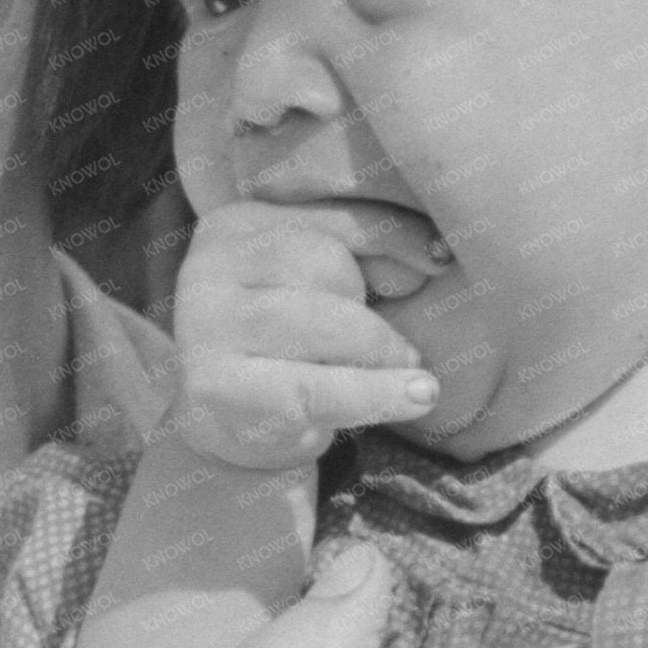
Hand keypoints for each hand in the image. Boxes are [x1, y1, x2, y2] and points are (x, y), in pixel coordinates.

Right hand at [171, 200, 442, 469]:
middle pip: (326, 263)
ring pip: (330, 322)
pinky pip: (319, 388)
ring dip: (381, 352)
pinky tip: (419, 396)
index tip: (442, 260)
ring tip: (402, 376)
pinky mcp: (217, 387)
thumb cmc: (282, 347)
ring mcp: (204, 326)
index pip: (332, 218)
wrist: (221, 429)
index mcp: (233, 226)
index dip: (395, 237)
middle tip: (394, 352)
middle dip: (372, 310)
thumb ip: (365, 255)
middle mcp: (207, 266)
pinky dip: (378, 393)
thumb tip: (437, 255)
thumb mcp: (315, 287)